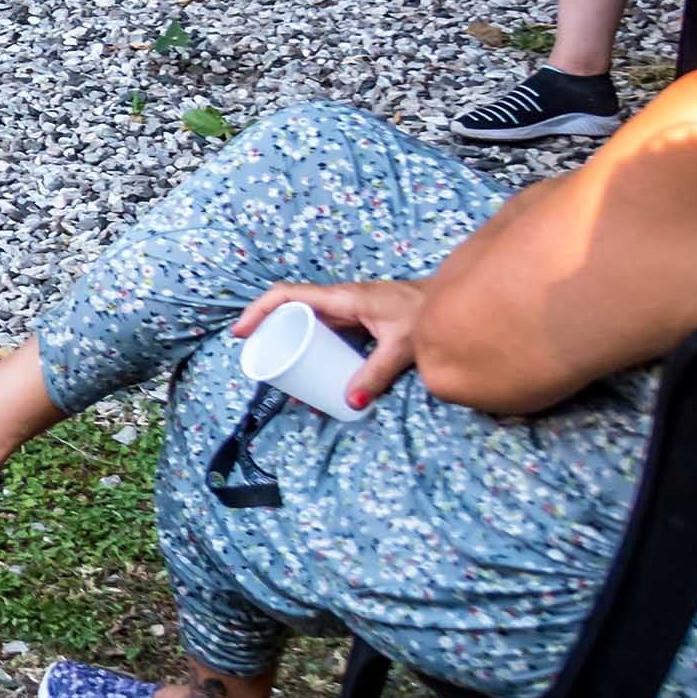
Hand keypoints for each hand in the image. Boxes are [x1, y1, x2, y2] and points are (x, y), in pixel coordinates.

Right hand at [235, 278, 430, 409]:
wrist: (454, 302)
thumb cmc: (428, 313)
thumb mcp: (400, 346)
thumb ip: (375, 374)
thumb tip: (349, 402)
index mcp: (342, 298)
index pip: (287, 295)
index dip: (258, 311)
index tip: (242, 333)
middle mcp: (340, 301)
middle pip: (290, 309)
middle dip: (268, 331)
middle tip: (259, 360)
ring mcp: (349, 309)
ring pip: (306, 320)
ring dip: (288, 340)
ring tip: (282, 370)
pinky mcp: (359, 320)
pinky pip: (324, 330)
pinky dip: (311, 346)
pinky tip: (315, 368)